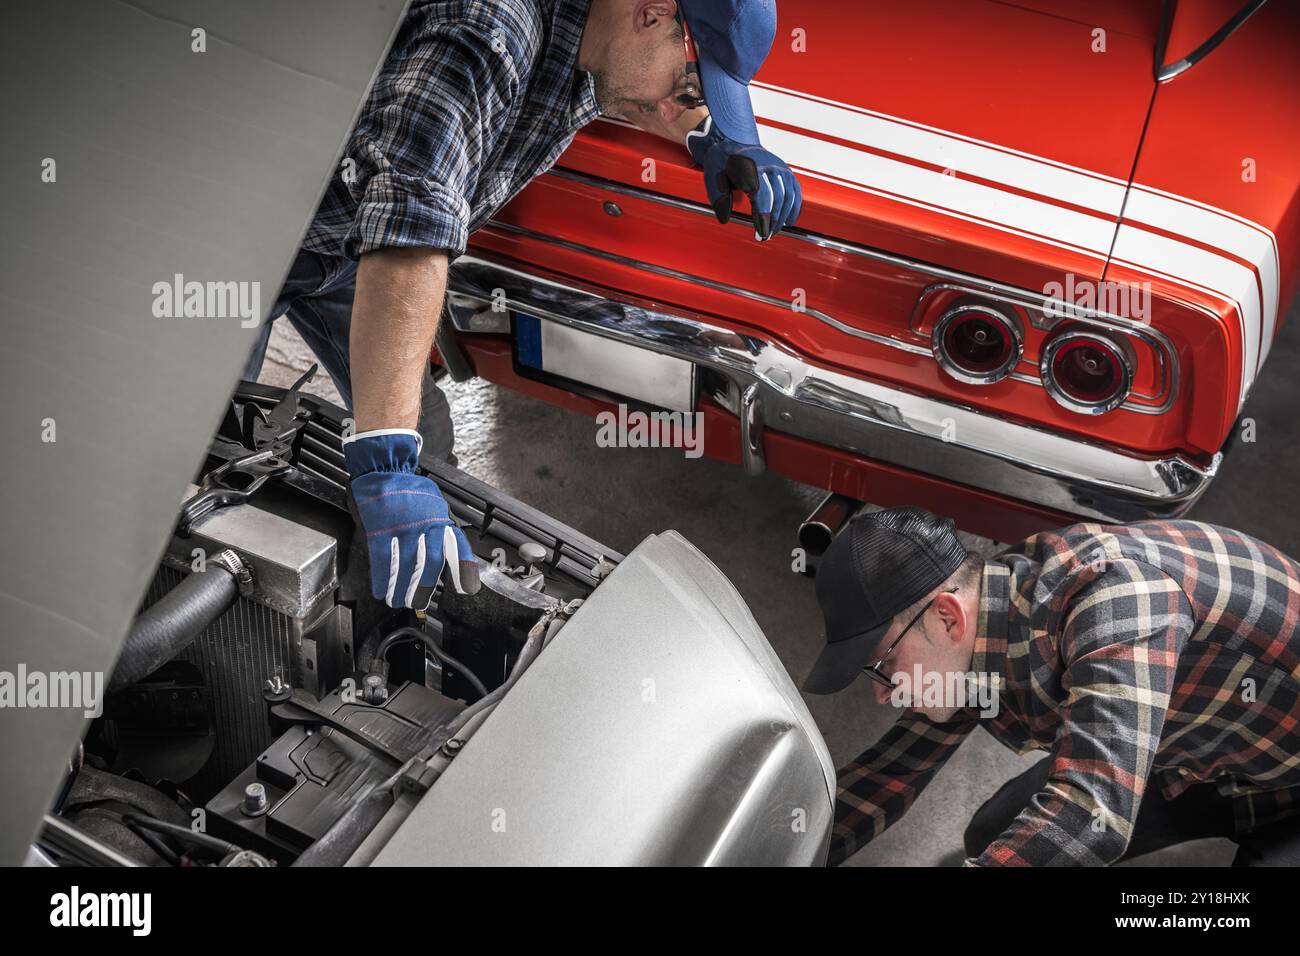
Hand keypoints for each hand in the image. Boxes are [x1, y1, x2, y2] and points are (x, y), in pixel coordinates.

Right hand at [343, 429, 479, 607]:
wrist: (385, 468)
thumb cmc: (411, 490)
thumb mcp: (437, 505)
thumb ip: (445, 528)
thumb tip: (457, 554)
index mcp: (441, 520)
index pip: (458, 548)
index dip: (463, 570)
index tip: (466, 588)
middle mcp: (424, 526)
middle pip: (429, 564)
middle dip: (424, 588)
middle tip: (420, 602)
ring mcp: (401, 529)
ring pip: (404, 567)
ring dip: (402, 588)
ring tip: (400, 601)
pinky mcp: (380, 530)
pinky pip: (382, 560)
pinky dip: (382, 579)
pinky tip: (382, 591)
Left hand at [686, 115, 802, 240]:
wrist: (732, 141)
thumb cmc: (722, 162)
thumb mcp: (712, 177)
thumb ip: (719, 198)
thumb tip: (725, 218)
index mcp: (749, 168)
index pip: (762, 197)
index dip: (763, 217)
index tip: (762, 233)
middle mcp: (768, 166)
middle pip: (777, 198)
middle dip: (773, 221)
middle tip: (766, 236)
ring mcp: (779, 167)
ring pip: (788, 196)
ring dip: (783, 217)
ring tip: (774, 230)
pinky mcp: (785, 170)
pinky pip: (795, 190)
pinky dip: (794, 207)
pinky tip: (789, 220)